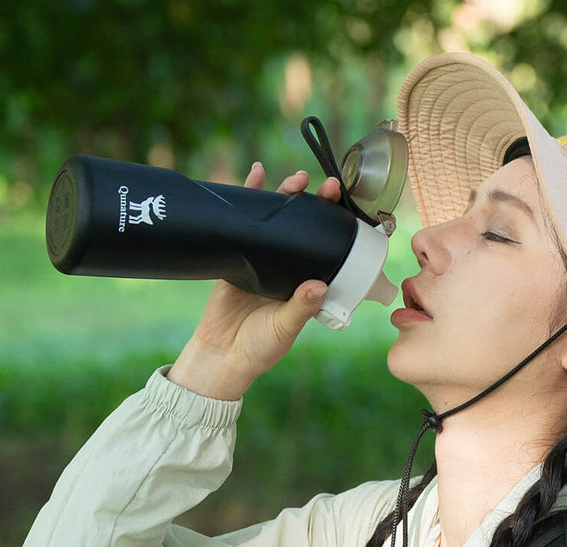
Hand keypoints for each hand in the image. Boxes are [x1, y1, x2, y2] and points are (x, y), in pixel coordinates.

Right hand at [168, 164, 342, 398]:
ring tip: (296, 178)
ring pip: (278, 219)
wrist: (219, 354)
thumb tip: (318, 286)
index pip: (328, 249)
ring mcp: (263, 258)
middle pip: (305, 227)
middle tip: (327, 186)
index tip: (347, 210)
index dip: (337, 228)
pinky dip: (249, 196)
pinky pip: (245, 221)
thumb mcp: (284, 329)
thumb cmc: (259, 348)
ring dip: (286, 194)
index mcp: (307, 284)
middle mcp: (289, 267)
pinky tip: (254, 173)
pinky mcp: (237, 254)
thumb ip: (300, 308)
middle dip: (316, 203)